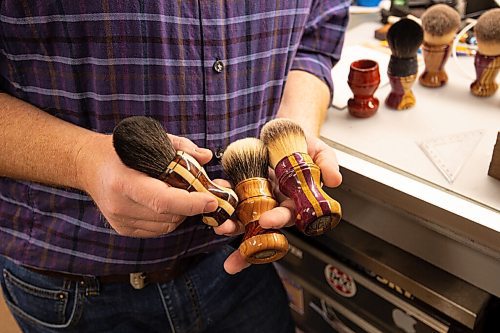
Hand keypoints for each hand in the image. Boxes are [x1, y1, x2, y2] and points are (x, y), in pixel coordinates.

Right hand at [76, 133, 217, 237]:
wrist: (87, 164)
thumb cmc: (120, 149)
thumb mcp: (148, 139)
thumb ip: (180, 147)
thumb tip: (206, 157)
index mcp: (124, 182)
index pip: (163, 201)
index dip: (191, 203)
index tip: (211, 200)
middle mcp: (120, 206)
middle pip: (169, 215)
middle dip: (191, 205)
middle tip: (201, 190)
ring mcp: (120, 221)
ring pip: (167, 226)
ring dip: (181, 212)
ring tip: (180, 193)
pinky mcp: (123, 229)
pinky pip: (158, 230)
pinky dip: (169, 218)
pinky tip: (166, 202)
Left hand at [215, 136, 341, 273]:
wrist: (284, 133)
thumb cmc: (303, 147)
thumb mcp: (320, 152)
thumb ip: (328, 164)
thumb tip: (335, 180)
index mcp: (294, 202)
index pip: (287, 216)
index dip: (278, 220)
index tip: (268, 221)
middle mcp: (274, 205)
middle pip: (261, 229)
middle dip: (247, 241)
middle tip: (233, 237)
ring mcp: (256, 199)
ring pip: (242, 219)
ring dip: (230, 225)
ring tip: (218, 227)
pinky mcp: (241, 188)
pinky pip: (230, 197)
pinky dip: (221, 198)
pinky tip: (215, 195)